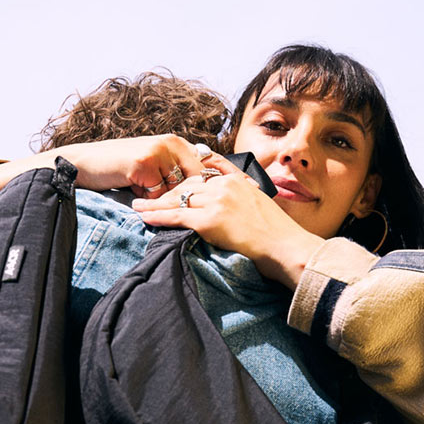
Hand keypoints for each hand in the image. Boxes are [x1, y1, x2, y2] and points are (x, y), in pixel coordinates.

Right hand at [52, 135, 209, 197]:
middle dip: (186, 197)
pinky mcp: (144, 163)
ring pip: (176, 190)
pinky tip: (132, 187)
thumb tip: (202, 192)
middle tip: (169, 202)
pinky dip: (147, 198)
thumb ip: (175, 172)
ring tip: (141, 188)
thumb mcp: (152, 164)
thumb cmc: (119, 168)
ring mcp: (158, 151)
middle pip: (195, 181)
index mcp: (176, 142)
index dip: (210, 185)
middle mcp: (171, 143)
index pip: (207, 166)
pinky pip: (158, 194)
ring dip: (162, 198)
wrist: (85, 163)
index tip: (210, 200)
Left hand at [131, 158, 322, 288]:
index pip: (201, 177)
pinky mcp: (210, 220)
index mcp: (237, 180)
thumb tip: (230, 209)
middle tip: (146, 197)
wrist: (286, 247)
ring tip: (138, 206)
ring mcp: (217, 201)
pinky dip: (158, 217)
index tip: (169, 188)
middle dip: (164, 193)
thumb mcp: (260, 206)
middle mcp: (225, 186)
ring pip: (178, 200)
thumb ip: (242, 200)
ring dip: (155, 204)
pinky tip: (144, 217)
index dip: (182, 183)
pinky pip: (177, 217)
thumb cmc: (277, 235)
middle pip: (186, 186)